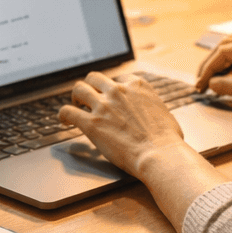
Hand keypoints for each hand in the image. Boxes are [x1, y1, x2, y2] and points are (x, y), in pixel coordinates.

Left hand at [58, 72, 190, 181]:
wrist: (160, 155)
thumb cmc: (168, 140)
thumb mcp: (164, 112)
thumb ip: (152, 107)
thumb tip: (153, 113)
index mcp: (137, 86)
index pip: (118, 79)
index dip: (111, 88)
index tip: (109, 95)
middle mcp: (118, 91)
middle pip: (94, 78)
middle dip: (90, 86)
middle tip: (87, 96)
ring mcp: (103, 106)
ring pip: (79, 89)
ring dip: (75, 96)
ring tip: (75, 104)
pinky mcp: (91, 124)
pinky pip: (69, 112)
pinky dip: (63, 114)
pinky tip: (63, 119)